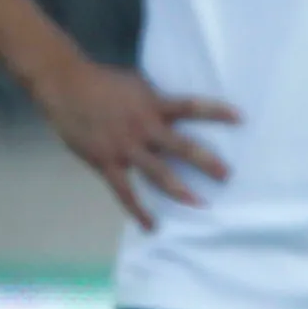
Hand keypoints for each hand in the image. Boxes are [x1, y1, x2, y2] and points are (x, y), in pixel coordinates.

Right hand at [35, 56, 238, 230]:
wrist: (66, 87)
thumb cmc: (103, 83)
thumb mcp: (137, 85)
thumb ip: (156, 100)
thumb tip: (174, 110)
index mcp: (154, 105)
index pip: (192, 106)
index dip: (216, 111)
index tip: (241, 118)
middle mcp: (144, 127)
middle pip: (181, 146)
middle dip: (206, 162)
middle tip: (227, 175)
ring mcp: (126, 147)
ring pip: (158, 173)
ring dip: (180, 190)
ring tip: (201, 204)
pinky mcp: (106, 163)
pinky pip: (125, 192)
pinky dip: (138, 210)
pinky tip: (151, 225)